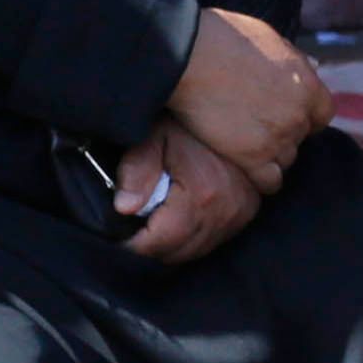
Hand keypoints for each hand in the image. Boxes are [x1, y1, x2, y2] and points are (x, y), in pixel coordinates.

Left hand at [116, 120, 261, 264]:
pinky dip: (189, 240)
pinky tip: (174, 223)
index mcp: (201, 194)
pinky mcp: (246, 213)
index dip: (132, 245)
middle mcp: (225, 211)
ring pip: (194, 251)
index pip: (160, 242)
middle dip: (149, 247)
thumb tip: (124, 208)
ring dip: (169, 246)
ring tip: (150, 225)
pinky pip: (211, 242)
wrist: (230, 109)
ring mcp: (239, 214)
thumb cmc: (184, 123)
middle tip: (130, 231)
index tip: (116, 236)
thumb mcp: (153, 137)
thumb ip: (136, 171)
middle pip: (176, 252)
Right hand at [164, 6, 331, 190]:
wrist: (188, 55)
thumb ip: (292, 60)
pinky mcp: (253, 157)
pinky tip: (245, 169)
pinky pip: (269, 181)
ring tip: (243, 146)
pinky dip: (260, 178)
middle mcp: (298, 114)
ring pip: (285, 160)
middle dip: (281, 134)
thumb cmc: (222, 38)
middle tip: (254, 128)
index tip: (283, 115)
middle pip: (300, 138)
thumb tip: (309, 67)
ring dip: (268, 156)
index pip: (322, 114)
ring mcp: (278, 138)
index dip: (303, 117)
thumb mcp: (270, 39)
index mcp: (307, 84)